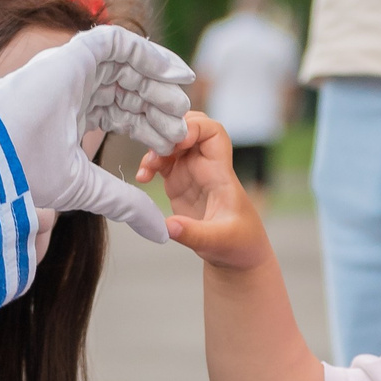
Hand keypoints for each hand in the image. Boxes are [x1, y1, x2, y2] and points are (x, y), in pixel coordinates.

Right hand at [0, 25, 193, 242]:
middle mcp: (73, 90)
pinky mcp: (74, 53)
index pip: (120, 115)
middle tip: (182, 126)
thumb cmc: (29, 173)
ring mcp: (73, 69)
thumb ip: (128, 205)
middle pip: (128, 90)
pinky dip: (150, 53)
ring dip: (158, 81)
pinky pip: (119, 42)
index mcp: (72, 117)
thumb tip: (161, 236)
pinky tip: (174, 72)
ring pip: (128, 66)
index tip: (173, 144)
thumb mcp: (90, 190)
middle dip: (157, 106)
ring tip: (182, 103)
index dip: (149, 127)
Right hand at [140, 112, 278, 273]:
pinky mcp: (179, 183)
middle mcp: (206, 166)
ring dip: (155, 148)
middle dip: (170, 130)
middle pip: (190, 127)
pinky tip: (142, 178)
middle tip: (154, 149)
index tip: (176, 143)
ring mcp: (191, 172)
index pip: (213, 132)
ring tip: (145, 171)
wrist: (238, 253)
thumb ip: (193, 234)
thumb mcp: (218, 242)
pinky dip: (150, 164)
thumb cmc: (237, 244)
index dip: (194, 128)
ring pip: (172, 141)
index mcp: (220, 172)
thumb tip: (168, 226)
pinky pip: (162, 161)